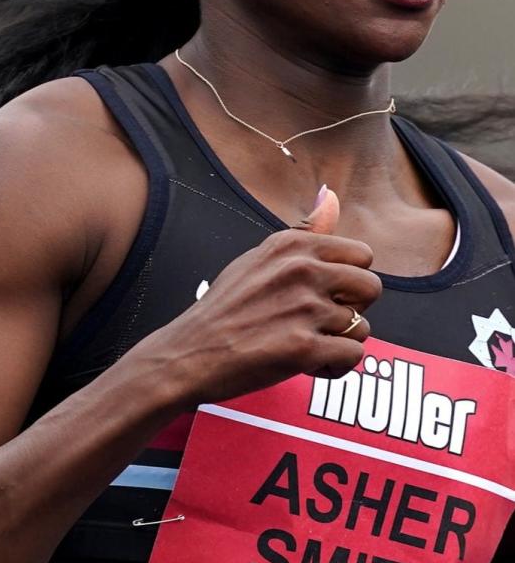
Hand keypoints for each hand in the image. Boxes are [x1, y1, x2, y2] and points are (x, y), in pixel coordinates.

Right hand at [147, 185, 380, 407]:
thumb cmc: (224, 308)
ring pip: (362, 327)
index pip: (361, 255)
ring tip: (303, 344)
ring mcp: (304, 308)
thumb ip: (303, 234)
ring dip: (337, 342)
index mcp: (291, 245)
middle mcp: (301, 269)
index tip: (322, 292)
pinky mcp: (304, 347)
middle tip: (319, 321)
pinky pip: (352, 357)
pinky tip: (306, 364)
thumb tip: (330, 195)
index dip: (347, 279)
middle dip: (354, 309)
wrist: (190, 352)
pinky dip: (333, 367)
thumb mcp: (258, 258)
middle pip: (371, 287)